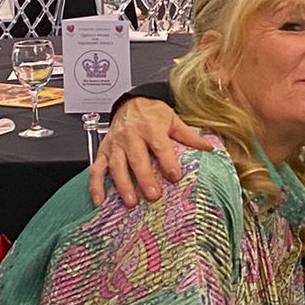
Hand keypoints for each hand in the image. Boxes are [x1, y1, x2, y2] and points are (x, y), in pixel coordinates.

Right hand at [89, 97, 214, 206]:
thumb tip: (208, 148)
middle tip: (153, 196)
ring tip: (131, 202)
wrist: (130, 102)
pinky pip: (96, 168)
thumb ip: (188, 135)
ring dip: (122, 185)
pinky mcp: (103, 151)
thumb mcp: (172, 119)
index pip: (160, 146)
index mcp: (151, 128)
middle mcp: (131, 136)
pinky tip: (99, 200)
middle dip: (145, 178)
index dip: (168, 162)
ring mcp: (115, 144)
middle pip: (137, 158)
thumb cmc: (152, 113)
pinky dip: (95, 185)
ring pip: (117, 165)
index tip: (175, 177)